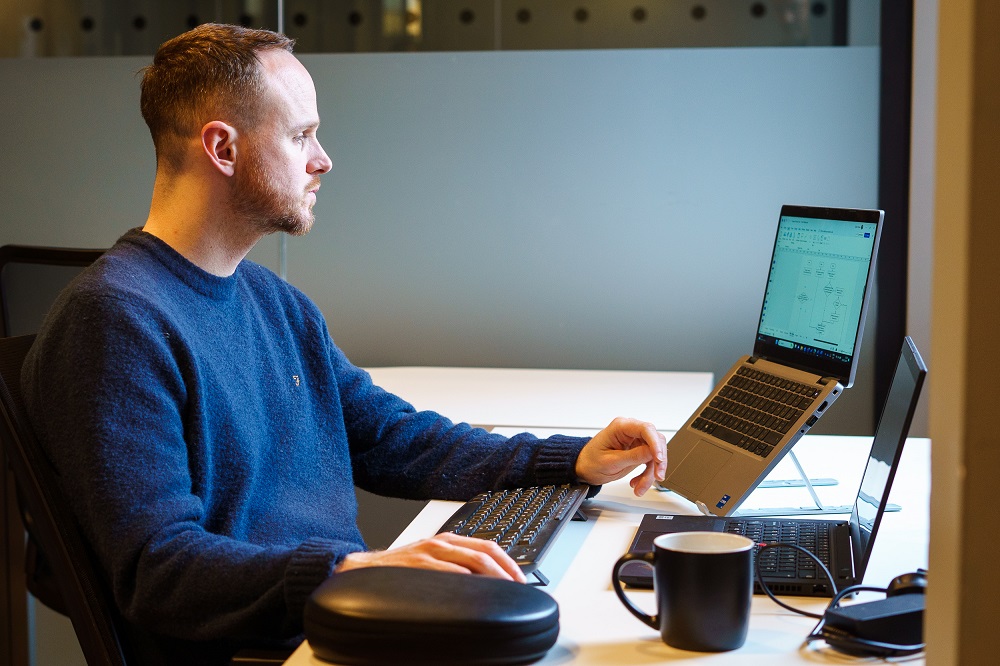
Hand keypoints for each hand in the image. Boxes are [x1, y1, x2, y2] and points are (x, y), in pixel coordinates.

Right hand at [335, 532, 526, 582]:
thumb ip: (455, 567)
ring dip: (494, 578)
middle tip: (519, 589)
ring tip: (505, 593)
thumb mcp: (432, 562)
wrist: (363, 570)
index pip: (488, 545)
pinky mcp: (418, 565)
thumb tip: (486, 583)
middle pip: (485, 553)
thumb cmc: (399, 571)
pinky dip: (467, 583)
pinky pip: (449, 572)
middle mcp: (442, 543)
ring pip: (472, 561)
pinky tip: (477, 593)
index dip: (509, 562)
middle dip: (507, 572)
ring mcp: (430, 552)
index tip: (522, 580)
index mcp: (449, 540)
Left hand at [574, 417, 666, 495]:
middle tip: (656, 477)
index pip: (646, 429)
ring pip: (655, 454)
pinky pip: (650, 461)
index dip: (655, 444)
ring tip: (640, 487)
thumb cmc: (590, 462)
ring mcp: (635, 440)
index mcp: (620, 427)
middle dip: (657, 461)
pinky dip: (647, 474)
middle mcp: (630, 430)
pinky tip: (638, 483)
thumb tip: (652, 453)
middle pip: (655, 441)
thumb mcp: (611, 462)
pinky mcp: (638, 450)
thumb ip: (632, 457)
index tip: (658, 459)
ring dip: (651, 472)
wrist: (584, 468)